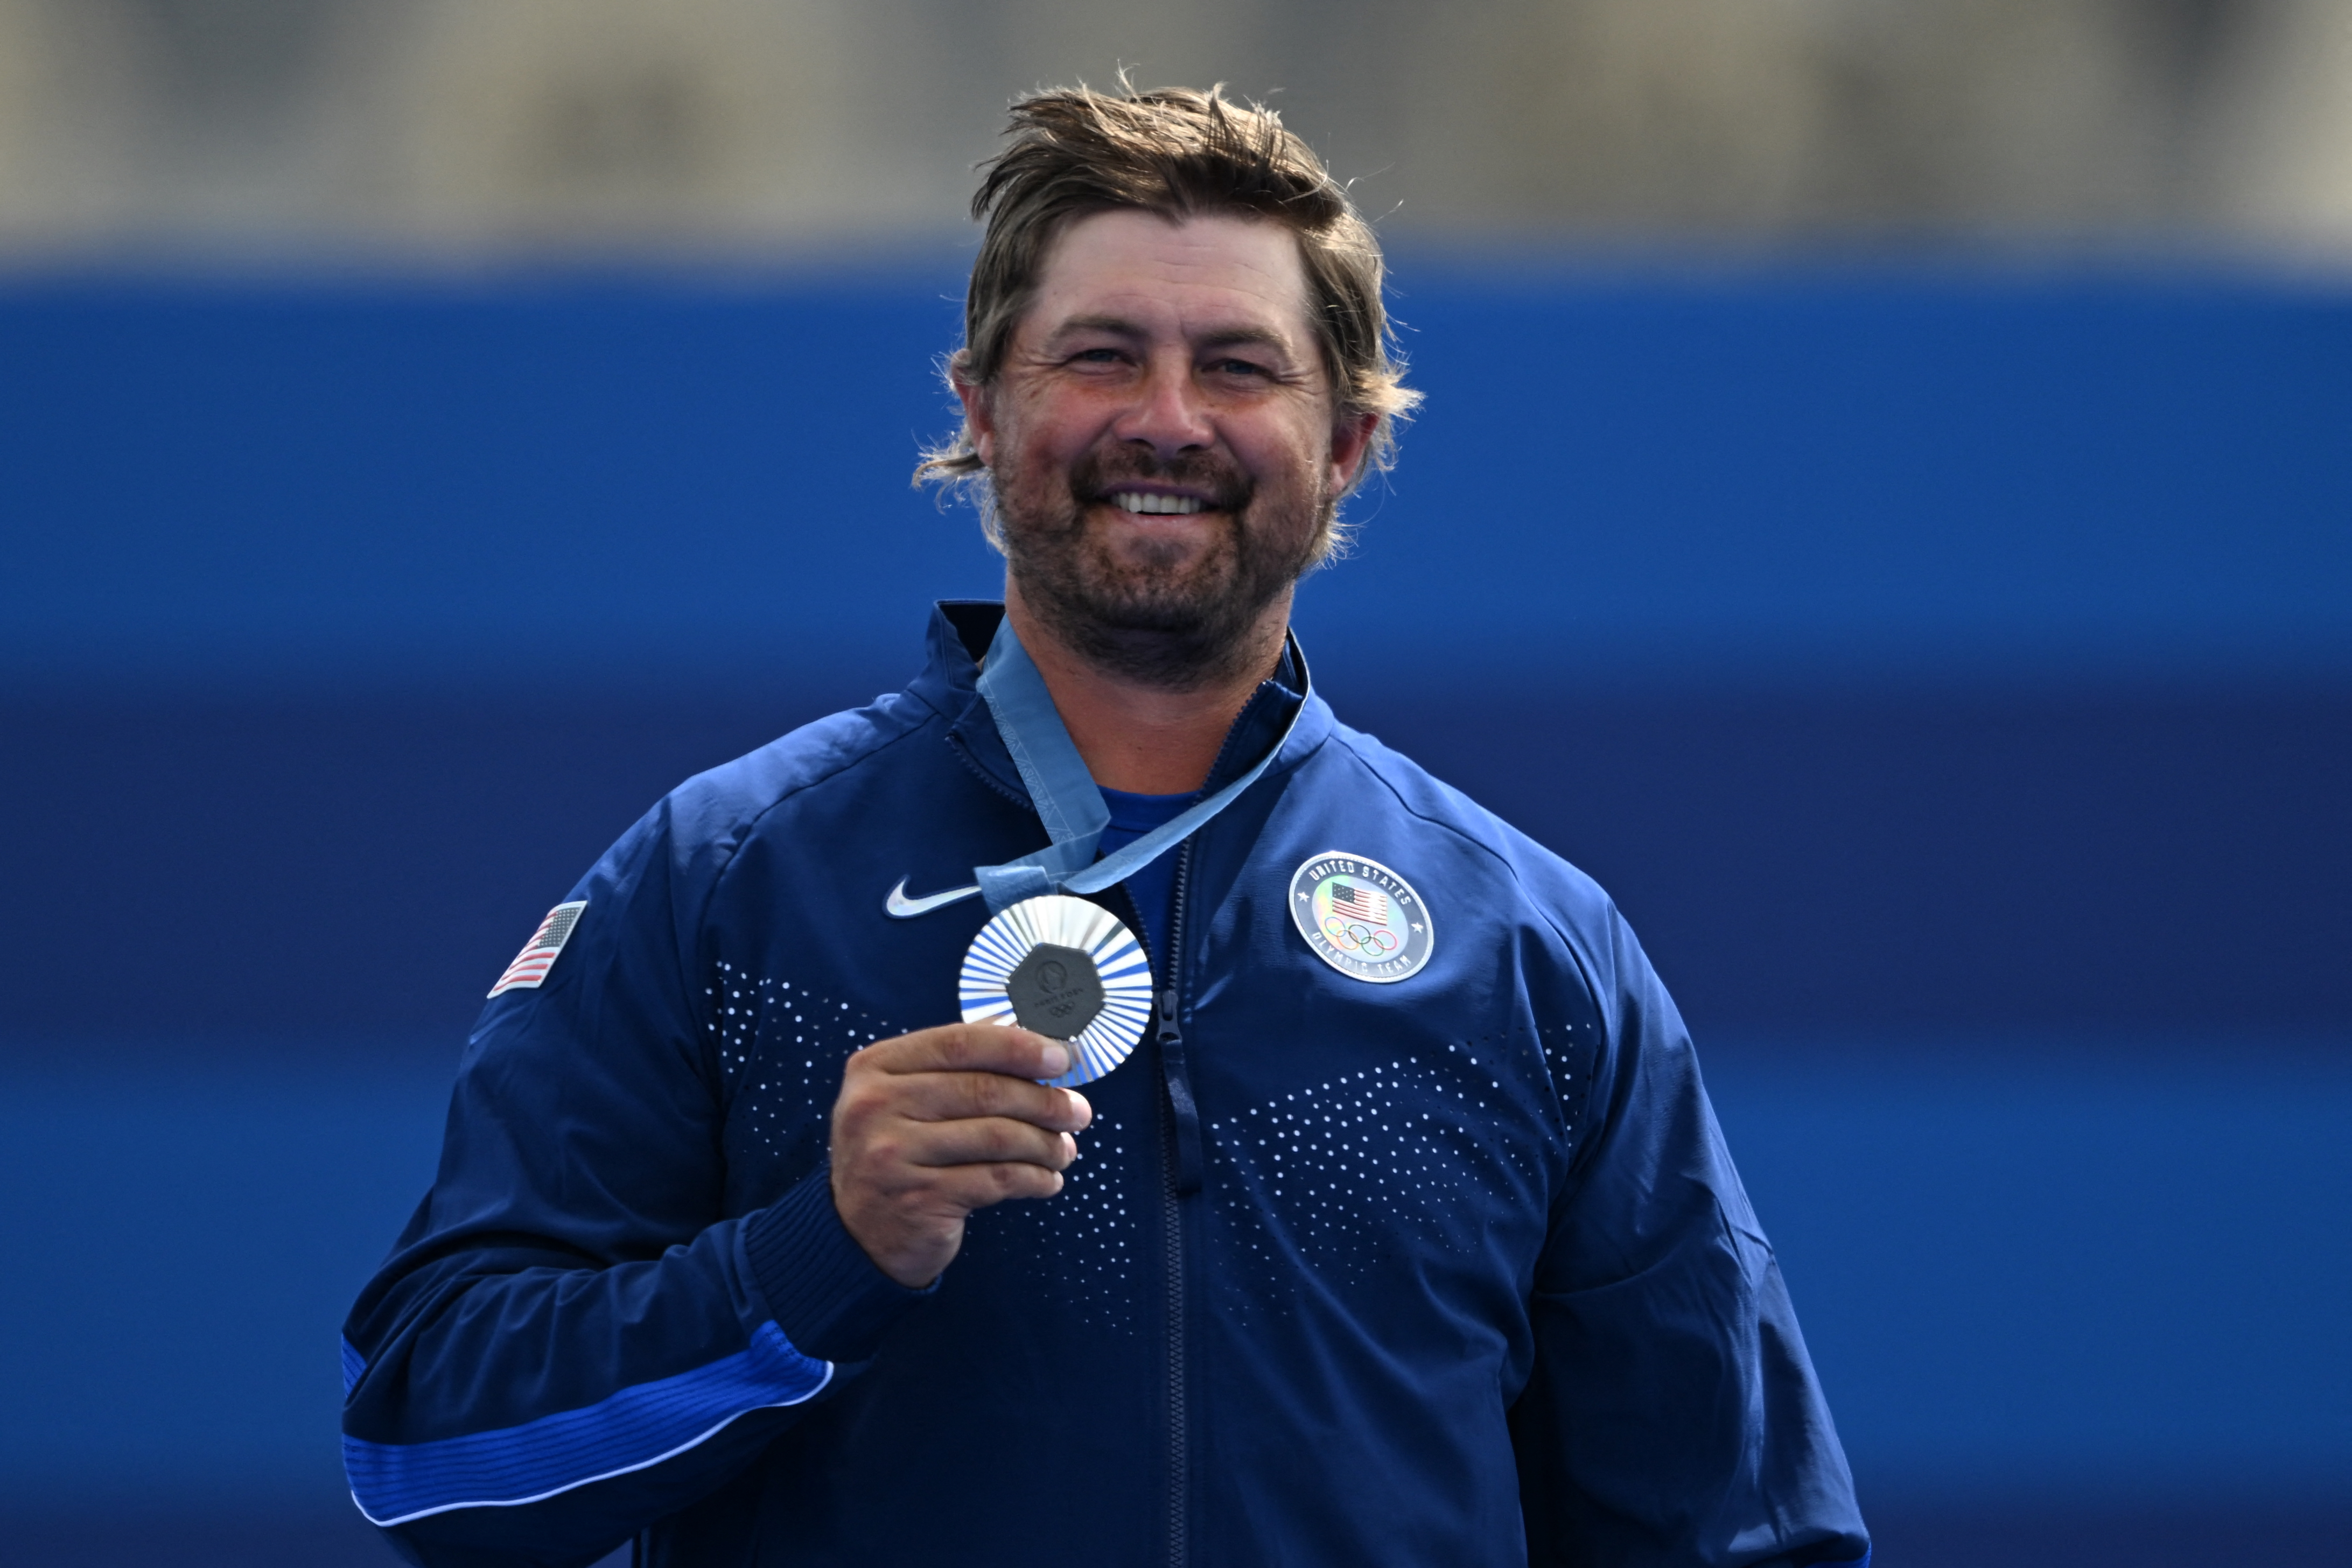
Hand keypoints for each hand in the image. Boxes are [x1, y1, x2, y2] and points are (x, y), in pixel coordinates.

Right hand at [829, 1024, 1092, 1287]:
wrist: (857, 1234)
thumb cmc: (897, 1154)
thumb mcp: (904, 1101)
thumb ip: (955, 1071)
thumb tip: (1037, 1049)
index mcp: (876, 1067)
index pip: (960, 1042)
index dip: (1019, 1046)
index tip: (1062, 1058)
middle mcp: (876, 1106)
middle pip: (984, 1090)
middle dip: (1044, 1100)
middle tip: (1078, 1111)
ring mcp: (893, 1154)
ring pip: (997, 1136)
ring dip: (1044, 1143)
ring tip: (1064, 1149)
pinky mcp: (918, 1198)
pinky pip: (996, 1180)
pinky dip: (1033, 1178)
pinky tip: (1047, 1179)